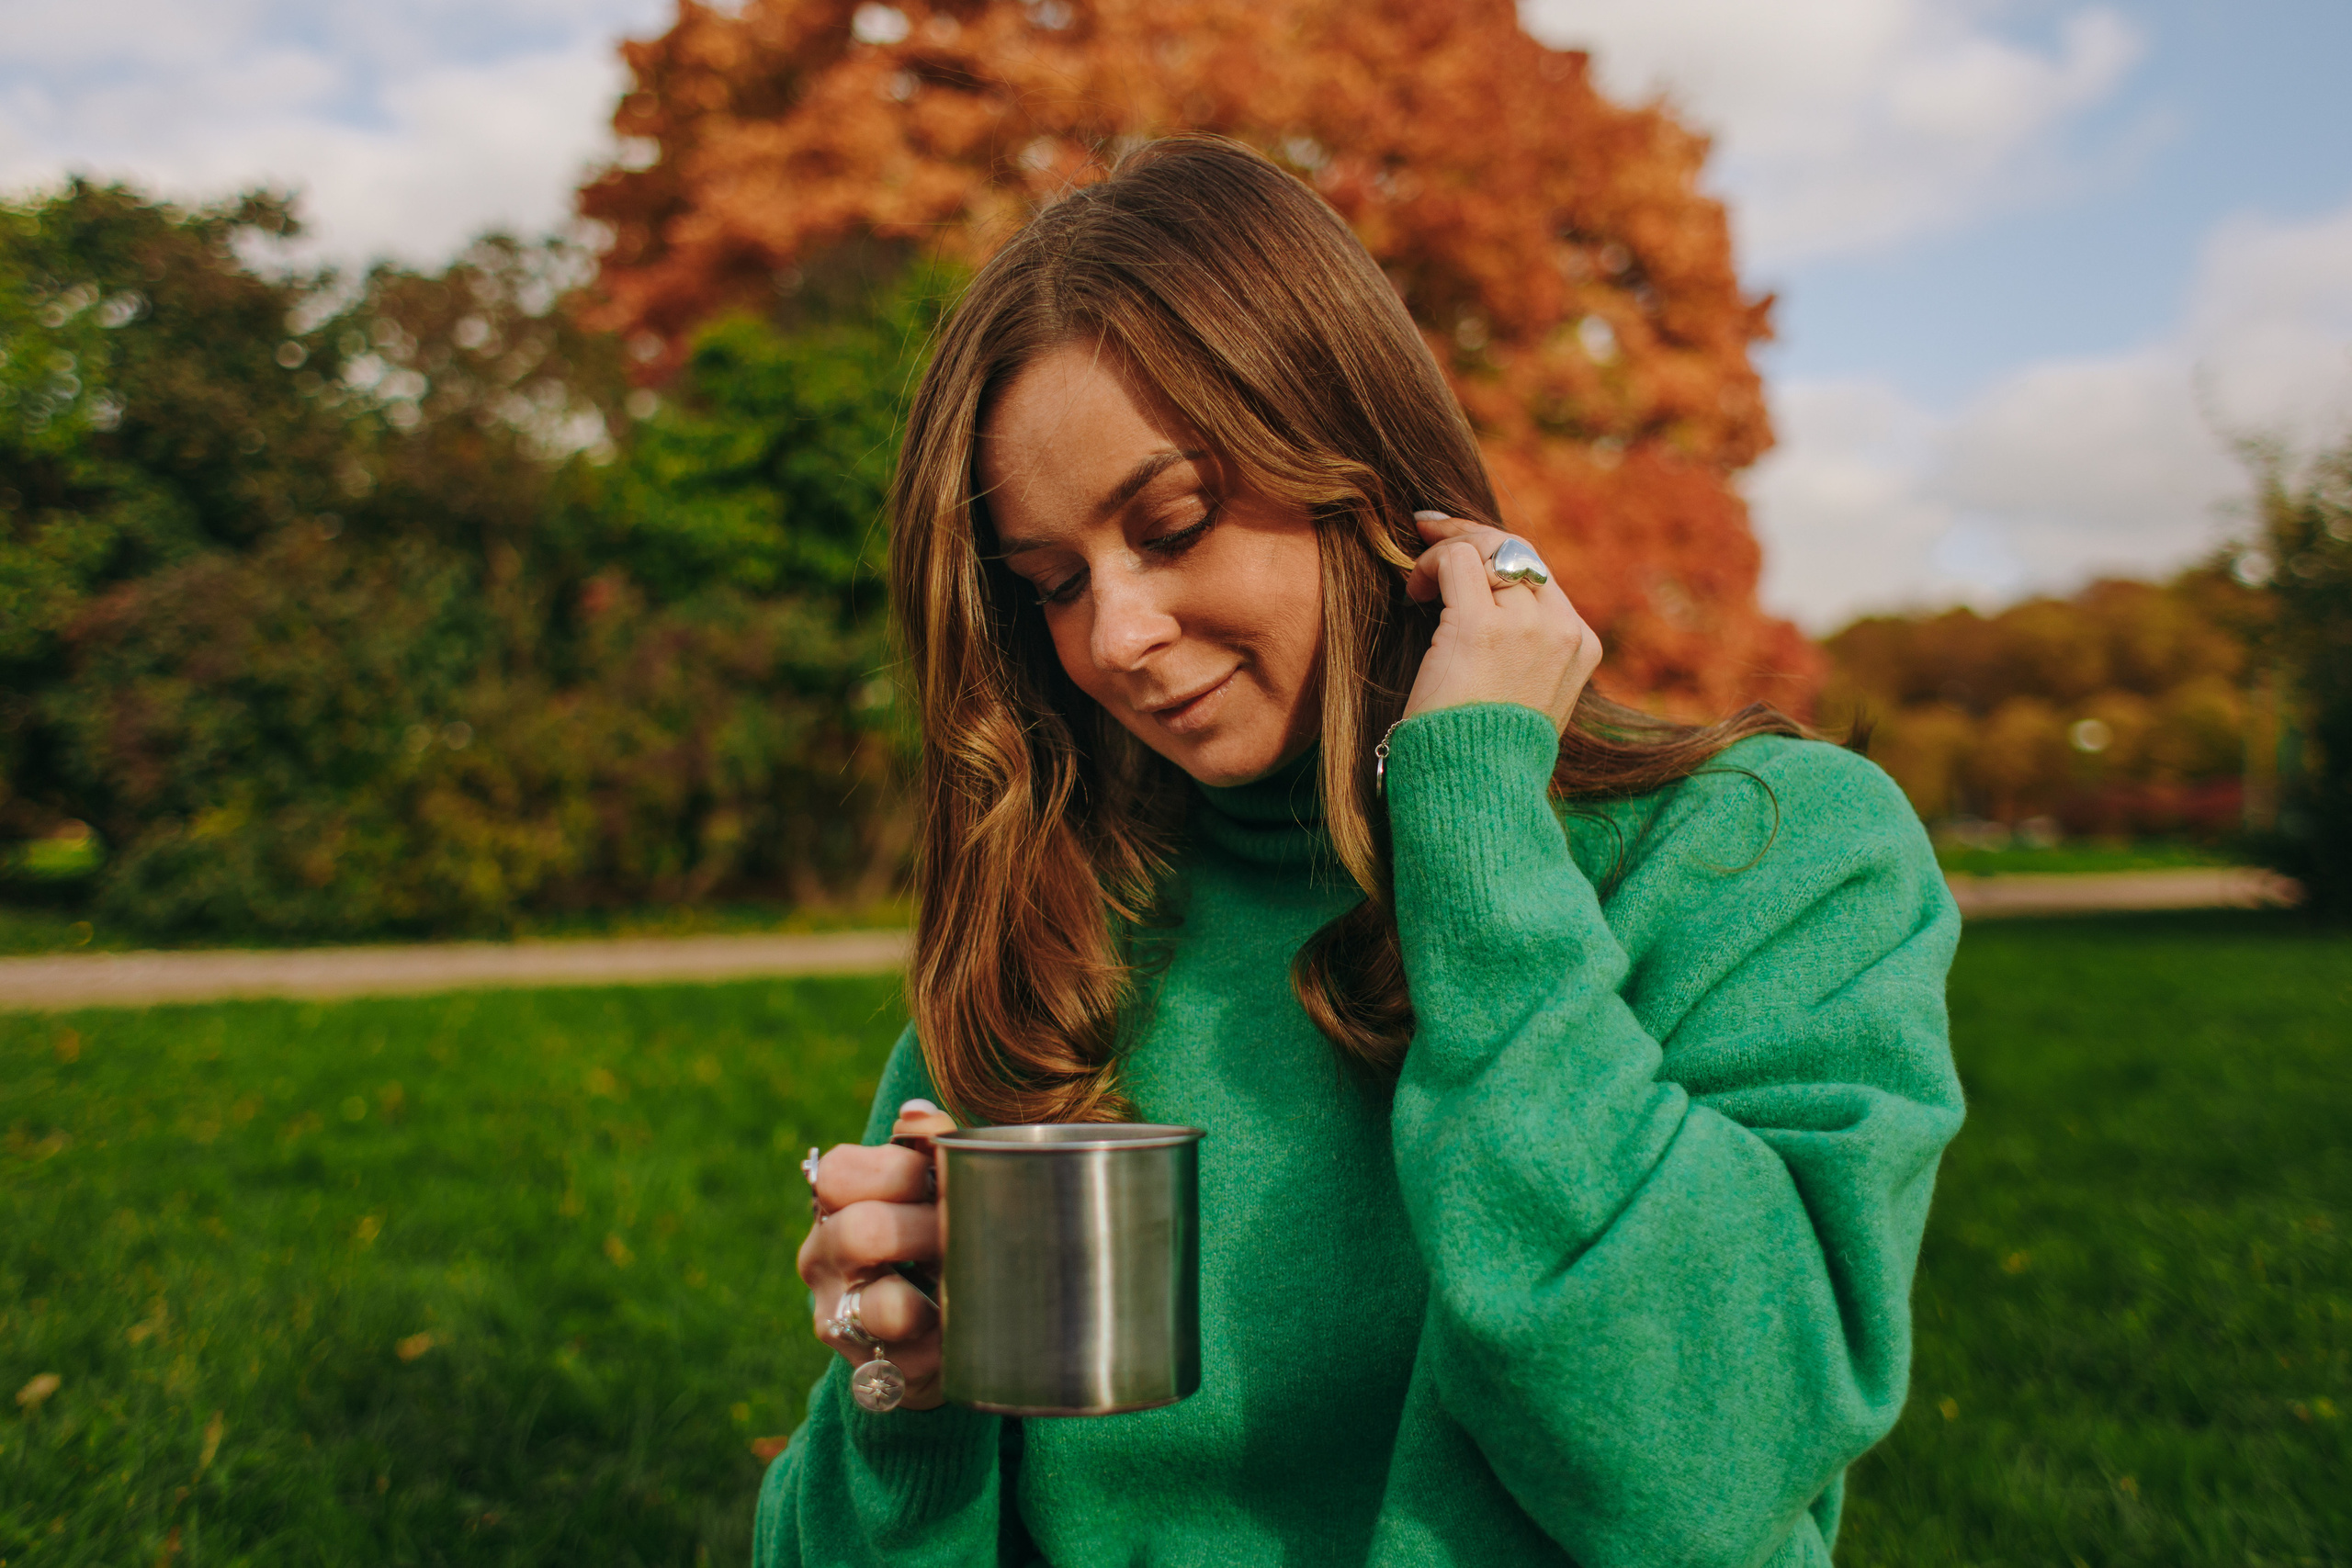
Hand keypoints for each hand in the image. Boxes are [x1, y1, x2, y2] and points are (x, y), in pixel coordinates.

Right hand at [796, 1099, 956, 1409]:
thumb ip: (927, 1145)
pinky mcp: (873, 1372)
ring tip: (965, 1283)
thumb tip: (916, 1113)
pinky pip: (915, 1360)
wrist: (933, 1326)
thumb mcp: (928, 1189)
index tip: (938, 1180)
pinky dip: (949, 1344)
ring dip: (938, 1293)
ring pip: (884, 1307)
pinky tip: (964, 1329)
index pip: (840, 1172)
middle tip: (962, 1233)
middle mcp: (822, 1259)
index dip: (899, 1170)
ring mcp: (838, 1318)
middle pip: (861, 1232)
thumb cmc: (932, 1236)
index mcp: (833, 1205)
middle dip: (926, 1230)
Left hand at [1402, 513, 1600, 733]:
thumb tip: (1487, 607)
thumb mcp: (1524, 698)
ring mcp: (1529, 626)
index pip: (1541, 577)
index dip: (1497, 557)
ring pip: (1489, 548)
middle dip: (1472, 537)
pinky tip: (1415, 592)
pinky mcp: (1485, 627)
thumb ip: (1523, 651)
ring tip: (1419, 584)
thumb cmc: (1484, 749)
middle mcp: (1562, 631)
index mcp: (1580, 647)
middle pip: (1519, 553)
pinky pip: (1459, 559)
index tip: (1458, 550)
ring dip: (1447, 553)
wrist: (1474, 790)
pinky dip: (1431, 563)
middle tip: (1429, 532)